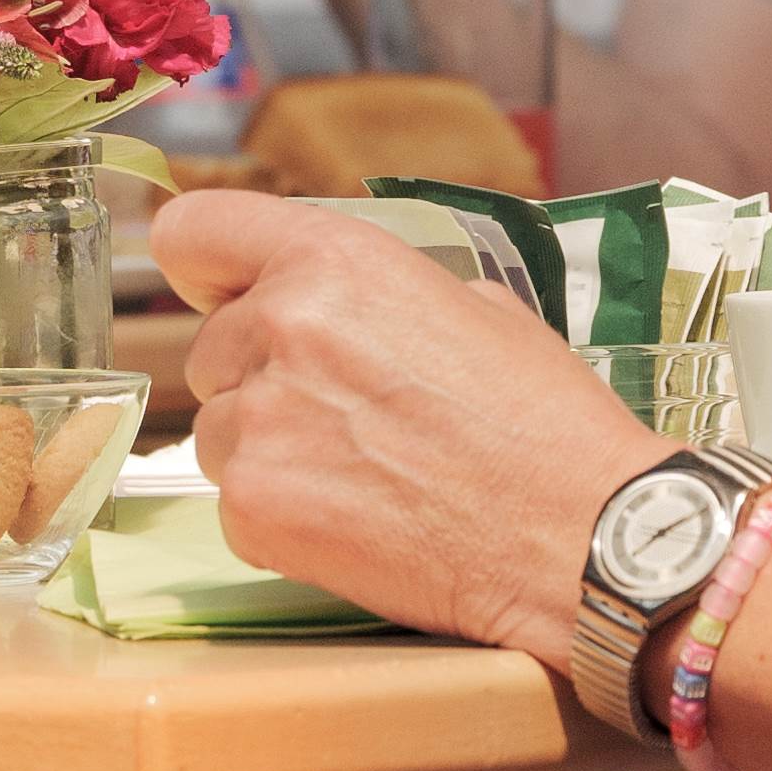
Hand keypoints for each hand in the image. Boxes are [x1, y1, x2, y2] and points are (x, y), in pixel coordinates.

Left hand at [154, 193, 667, 676]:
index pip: (192, 231)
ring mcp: (259, 421)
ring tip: (362, 473)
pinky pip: (235, 503)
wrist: (579, 539)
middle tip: (348, 415)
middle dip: (263, 376)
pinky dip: (282, 517)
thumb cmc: (545, 424)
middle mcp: (281, 327)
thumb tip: (327, 304)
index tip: (222, 292)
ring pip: (220, 429)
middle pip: (213, 347)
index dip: (206, 266)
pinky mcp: (254, 508)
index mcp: (334, 260)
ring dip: (269, 449)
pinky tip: (358, 521)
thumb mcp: (474, 305)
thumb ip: (372, 293)